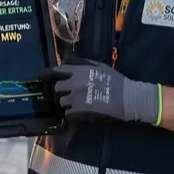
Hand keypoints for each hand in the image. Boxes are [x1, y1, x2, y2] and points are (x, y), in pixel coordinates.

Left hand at [38, 62, 160, 124]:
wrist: (128, 99)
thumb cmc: (117, 82)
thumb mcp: (101, 67)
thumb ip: (86, 64)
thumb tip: (71, 59)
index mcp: (81, 71)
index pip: (59, 70)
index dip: (51, 73)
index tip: (45, 76)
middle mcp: (75, 83)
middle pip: (58, 87)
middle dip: (62, 90)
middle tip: (69, 93)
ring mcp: (76, 98)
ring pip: (62, 101)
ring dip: (67, 103)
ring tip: (76, 104)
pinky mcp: (79, 111)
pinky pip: (68, 113)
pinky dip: (72, 114)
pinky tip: (79, 113)